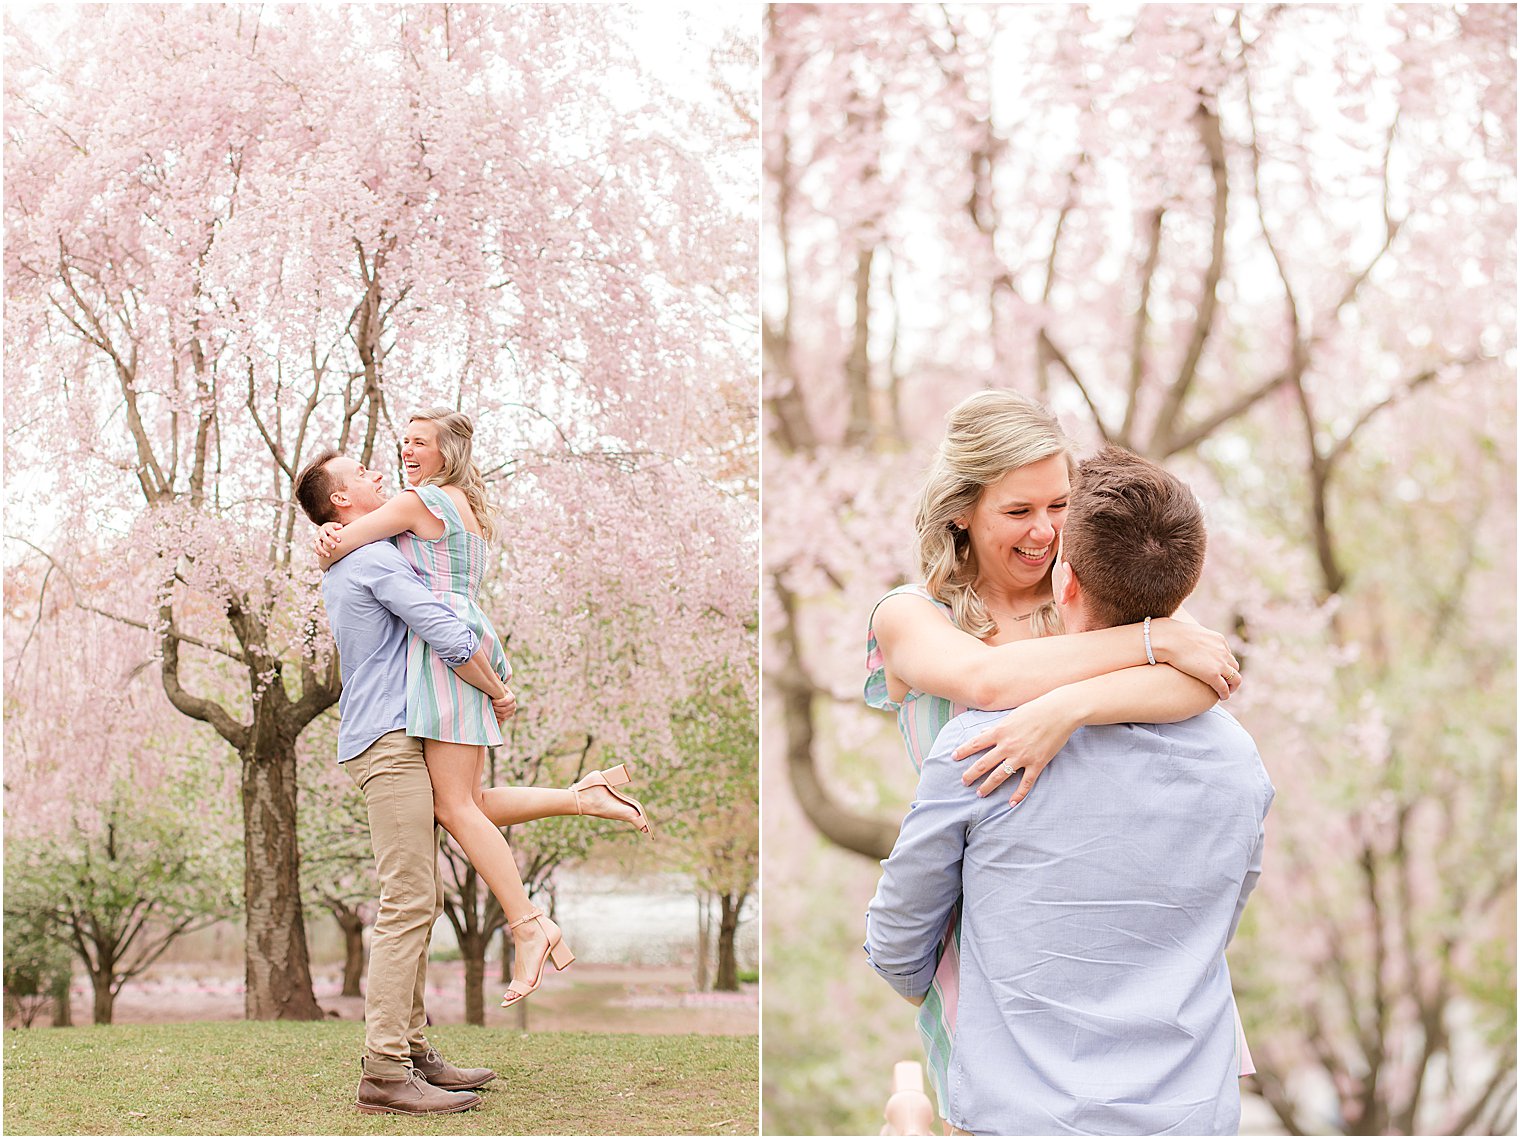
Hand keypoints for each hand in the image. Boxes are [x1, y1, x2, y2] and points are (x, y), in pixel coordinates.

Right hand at [313, 521, 343, 557]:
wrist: (328, 529)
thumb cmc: (336, 528)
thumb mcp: (338, 526)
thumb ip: (339, 526)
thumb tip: (340, 527)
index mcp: (327, 526)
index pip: (330, 530)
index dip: (334, 535)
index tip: (339, 540)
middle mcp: (321, 531)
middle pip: (323, 536)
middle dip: (328, 542)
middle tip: (334, 547)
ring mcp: (317, 537)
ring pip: (318, 544)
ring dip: (322, 550)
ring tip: (329, 555)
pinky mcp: (316, 543)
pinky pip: (315, 548)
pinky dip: (318, 552)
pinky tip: (323, 556)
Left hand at [491, 687, 516, 724]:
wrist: (502, 695)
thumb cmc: (499, 691)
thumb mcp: (499, 687)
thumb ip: (497, 685)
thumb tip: (496, 681)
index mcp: (512, 697)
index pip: (505, 701)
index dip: (497, 702)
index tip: (492, 701)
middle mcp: (514, 705)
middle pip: (504, 710)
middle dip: (495, 708)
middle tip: (490, 706)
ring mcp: (512, 711)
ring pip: (503, 715)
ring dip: (495, 713)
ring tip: (490, 710)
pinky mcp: (509, 716)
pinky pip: (503, 719)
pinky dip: (497, 717)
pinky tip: (493, 713)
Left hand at [952, 693, 1079, 805]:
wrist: (1060, 712)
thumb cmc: (1036, 709)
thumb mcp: (1012, 715)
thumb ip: (997, 726)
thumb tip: (983, 732)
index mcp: (1000, 731)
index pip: (976, 743)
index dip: (963, 751)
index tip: (953, 757)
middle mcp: (1008, 745)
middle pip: (984, 763)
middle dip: (971, 774)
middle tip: (964, 782)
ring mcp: (1022, 756)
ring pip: (999, 776)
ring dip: (987, 786)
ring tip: (980, 793)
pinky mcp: (1037, 764)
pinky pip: (1025, 783)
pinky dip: (1018, 795)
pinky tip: (1011, 803)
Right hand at [1150, 617, 1240, 699]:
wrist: (1168, 640)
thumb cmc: (1171, 635)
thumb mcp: (1190, 633)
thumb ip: (1195, 638)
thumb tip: (1187, 640)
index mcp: (1218, 640)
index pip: (1227, 654)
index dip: (1224, 663)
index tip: (1218, 670)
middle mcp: (1223, 651)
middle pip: (1234, 666)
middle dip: (1230, 675)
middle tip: (1226, 683)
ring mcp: (1220, 663)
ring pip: (1235, 678)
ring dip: (1232, 686)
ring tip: (1226, 692)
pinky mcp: (1213, 675)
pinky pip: (1224, 688)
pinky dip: (1225, 694)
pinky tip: (1222, 697)